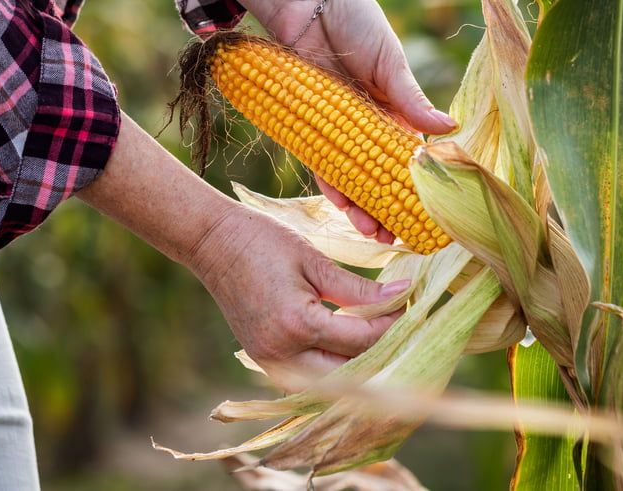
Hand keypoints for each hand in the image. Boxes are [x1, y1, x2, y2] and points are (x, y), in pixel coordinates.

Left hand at [147, 0, 455, 239]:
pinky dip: (332, 186)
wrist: (304, 0)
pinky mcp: (307, 125)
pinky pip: (320, 163)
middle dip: (389, 207)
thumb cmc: (354, 20)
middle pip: (379, 175)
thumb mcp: (389, 59)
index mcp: (393, 109)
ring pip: (351, 177)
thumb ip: (411, 98)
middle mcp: (365, 124)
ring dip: (361, 207)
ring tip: (373, 233)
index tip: (429, 213)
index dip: (418, 185)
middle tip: (399, 238)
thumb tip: (448, 129)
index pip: (409, 156)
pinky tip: (343, 208)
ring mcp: (336, 127)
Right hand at [190, 206, 410, 389]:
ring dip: (358, 365)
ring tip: (382, 336)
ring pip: (329, 382)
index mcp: (297, 324)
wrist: (211, 243)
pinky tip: (350, 346)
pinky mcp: (264, 360)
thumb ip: (357, 287)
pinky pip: (308, 376)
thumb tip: (401, 295)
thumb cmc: (261, 241)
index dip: (392, 323)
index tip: (412, 304)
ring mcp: (270, 362)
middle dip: (380, 351)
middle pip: (349, 371)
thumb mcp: (313, 260)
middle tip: (403, 325)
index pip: (361, 339)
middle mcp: (283, 354)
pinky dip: (333, 366)